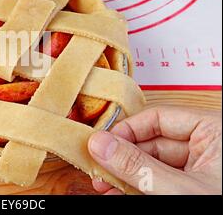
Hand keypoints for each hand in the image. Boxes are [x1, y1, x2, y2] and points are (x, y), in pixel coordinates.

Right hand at [88, 106, 221, 194]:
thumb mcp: (178, 190)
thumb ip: (138, 166)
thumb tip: (101, 144)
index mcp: (215, 133)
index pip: (159, 118)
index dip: (127, 130)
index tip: (102, 144)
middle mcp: (208, 148)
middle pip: (151, 142)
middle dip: (122, 158)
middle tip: (98, 167)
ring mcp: (199, 170)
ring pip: (151, 164)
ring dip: (125, 175)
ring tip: (103, 184)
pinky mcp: (191, 188)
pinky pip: (157, 181)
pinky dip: (137, 187)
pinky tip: (118, 192)